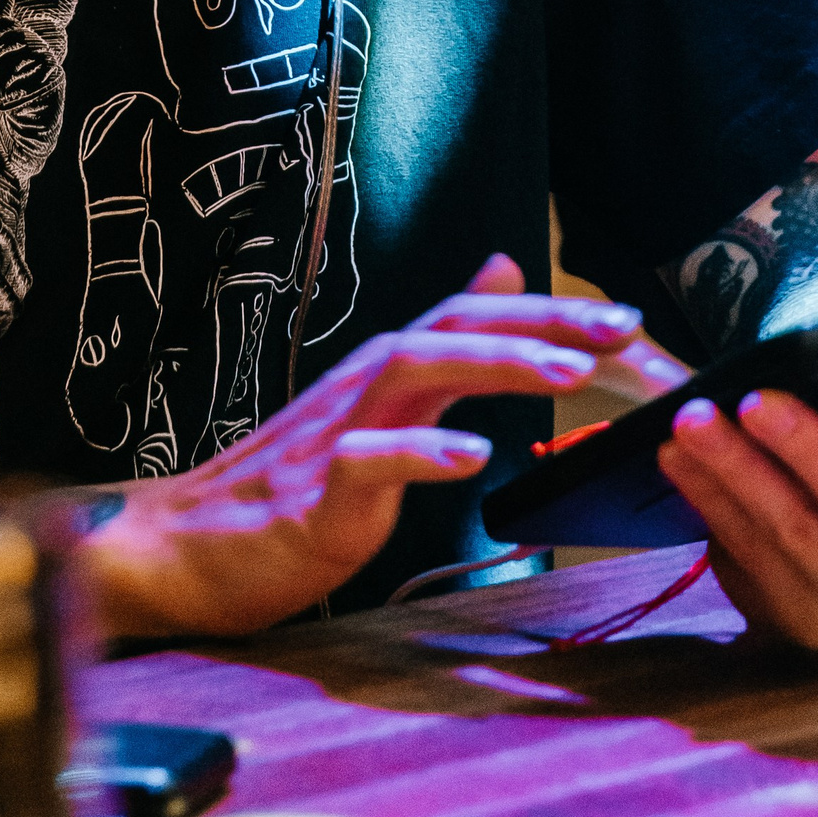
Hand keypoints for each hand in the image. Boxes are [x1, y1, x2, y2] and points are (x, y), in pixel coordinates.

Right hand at [78, 254, 685, 639]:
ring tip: (563, 375)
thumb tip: (502, 269)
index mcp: (384, 370)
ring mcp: (335, 435)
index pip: (472, 317)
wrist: (191, 546)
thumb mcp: (381, 405)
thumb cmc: (293, 482)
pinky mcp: (314, 496)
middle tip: (619, 335)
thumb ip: (443, 343)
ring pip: (415, 371)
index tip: (626, 322)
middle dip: (539, 325)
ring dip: (493, 365)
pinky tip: (473, 457)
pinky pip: (368, 462)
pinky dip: (421, 453)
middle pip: (453, 328)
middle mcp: (363, 386)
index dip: (547, 314)